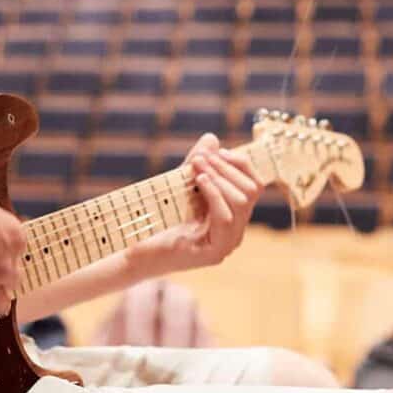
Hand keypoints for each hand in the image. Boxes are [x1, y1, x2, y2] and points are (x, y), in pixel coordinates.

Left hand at [132, 133, 261, 274]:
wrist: (139, 253)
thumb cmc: (160, 222)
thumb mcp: (181, 187)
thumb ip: (198, 165)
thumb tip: (211, 139)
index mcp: (234, 216)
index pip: (253, 185)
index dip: (240, 164)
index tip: (218, 151)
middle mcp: (236, 231)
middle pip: (251, 191)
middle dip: (226, 168)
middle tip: (202, 157)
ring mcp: (228, 244)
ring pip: (241, 203)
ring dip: (219, 178)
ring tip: (198, 167)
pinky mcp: (215, 253)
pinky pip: (225, 218)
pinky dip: (215, 195)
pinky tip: (200, 182)